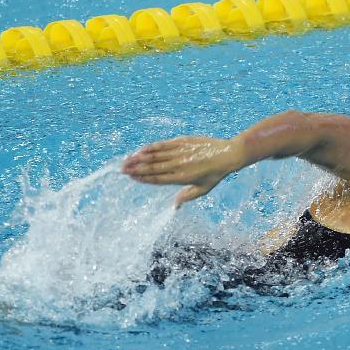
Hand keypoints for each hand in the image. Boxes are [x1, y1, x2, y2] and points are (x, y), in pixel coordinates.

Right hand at [122, 136, 242, 206]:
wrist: (228, 154)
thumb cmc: (215, 174)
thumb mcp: (203, 190)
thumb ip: (187, 197)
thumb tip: (174, 207)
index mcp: (182, 178)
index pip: (157, 179)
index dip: (143, 178)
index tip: (131, 177)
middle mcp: (179, 165)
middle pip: (152, 167)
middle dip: (136, 168)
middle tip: (122, 169)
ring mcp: (180, 152)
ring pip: (156, 155)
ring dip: (139, 157)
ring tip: (127, 159)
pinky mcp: (183, 142)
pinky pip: (164, 144)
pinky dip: (152, 147)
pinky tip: (142, 149)